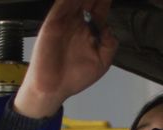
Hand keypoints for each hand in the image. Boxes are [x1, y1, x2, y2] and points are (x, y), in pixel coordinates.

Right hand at [13, 0, 118, 117]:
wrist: (53, 88)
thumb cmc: (73, 78)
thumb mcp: (102, 63)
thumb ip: (110, 45)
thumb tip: (110, 28)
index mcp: (89, 32)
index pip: (99, 9)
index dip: (105, 1)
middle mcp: (77, 24)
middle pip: (88, 1)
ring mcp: (65, 22)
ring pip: (75, 0)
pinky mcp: (52, 23)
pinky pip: (60, 5)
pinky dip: (68, 0)